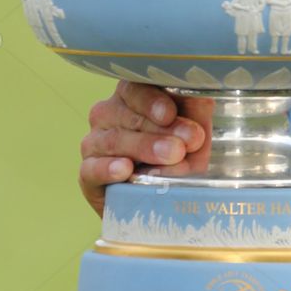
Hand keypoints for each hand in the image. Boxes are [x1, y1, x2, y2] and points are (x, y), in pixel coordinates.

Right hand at [79, 80, 212, 217]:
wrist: (159, 203)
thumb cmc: (178, 161)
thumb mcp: (194, 140)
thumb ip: (197, 119)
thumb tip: (203, 99)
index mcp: (134, 97)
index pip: (136, 87)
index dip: (152, 100)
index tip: (171, 113)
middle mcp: (109, 114)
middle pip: (128, 114)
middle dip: (159, 129)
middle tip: (186, 142)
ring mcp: (95, 142)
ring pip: (114, 139)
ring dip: (144, 147)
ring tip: (171, 155)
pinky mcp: (87, 173)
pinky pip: (92, 168)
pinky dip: (108, 168)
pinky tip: (125, 169)